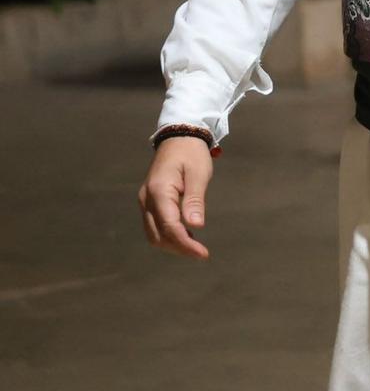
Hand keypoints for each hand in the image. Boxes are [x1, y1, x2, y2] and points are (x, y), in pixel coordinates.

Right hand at [138, 137, 213, 259]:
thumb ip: (195, 200)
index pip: (169, 226)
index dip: (185, 243)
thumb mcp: (198, 173)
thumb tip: (195, 226)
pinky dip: (168, 235)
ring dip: (172, 243)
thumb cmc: (191, 153)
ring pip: (153, 233)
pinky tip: (186, 236)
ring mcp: (145, 201)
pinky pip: (154, 225)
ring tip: (195, 247)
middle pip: (158, 234)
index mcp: (158, 191)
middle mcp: (146, 199)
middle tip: (201, 253)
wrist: (178, 137)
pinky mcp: (149, 202)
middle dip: (178, 247)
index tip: (203, 253)